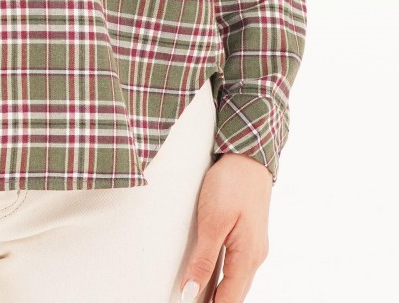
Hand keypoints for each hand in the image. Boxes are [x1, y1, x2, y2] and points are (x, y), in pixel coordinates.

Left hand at [178, 153, 272, 302]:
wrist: (248, 157)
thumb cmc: (232, 184)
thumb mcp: (212, 222)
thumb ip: (203, 259)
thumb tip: (192, 292)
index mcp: (247, 257)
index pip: (229, 299)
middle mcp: (254, 256)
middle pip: (234, 293)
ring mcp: (252, 246)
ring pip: (235, 281)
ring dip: (218, 293)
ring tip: (197, 298)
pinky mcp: (247, 236)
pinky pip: (235, 266)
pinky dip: (222, 277)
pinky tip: (209, 278)